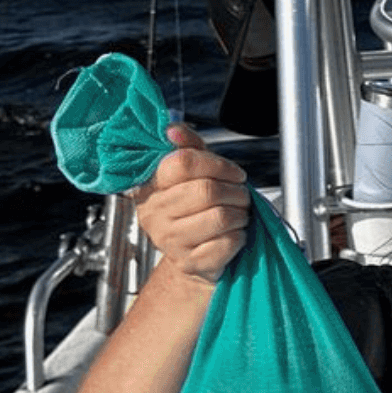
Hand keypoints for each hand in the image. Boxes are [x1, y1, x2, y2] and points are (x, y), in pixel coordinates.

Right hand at [131, 122, 250, 285]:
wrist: (196, 259)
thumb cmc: (198, 212)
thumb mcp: (193, 176)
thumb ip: (188, 149)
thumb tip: (174, 130)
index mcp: (151, 187)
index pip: (183, 163)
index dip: (218, 164)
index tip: (234, 174)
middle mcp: (154, 213)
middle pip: (206, 190)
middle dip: (235, 192)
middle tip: (240, 196)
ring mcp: (170, 240)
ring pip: (221, 217)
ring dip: (240, 214)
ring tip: (237, 216)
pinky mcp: (190, 262)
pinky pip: (228, 242)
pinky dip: (240, 237)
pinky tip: (233, 235)